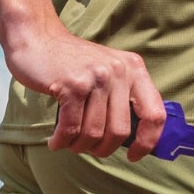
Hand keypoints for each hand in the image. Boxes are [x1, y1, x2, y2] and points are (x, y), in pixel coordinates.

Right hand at [3, 20, 166, 159]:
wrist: (38, 37)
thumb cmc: (72, 63)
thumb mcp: (107, 72)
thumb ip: (123, 98)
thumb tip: (135, 140)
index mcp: (134, 69)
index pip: (155, 114)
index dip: (147, 142)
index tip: (134, 155)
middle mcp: (119, 71)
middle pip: (120, 131)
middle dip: (103, 149)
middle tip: (88, 148)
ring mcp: (96, 77)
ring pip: (94, 133)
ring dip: (79, 146)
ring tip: (69, 143)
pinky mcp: (72, 85)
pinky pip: (71, 128)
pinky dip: (62, 141)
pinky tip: (56, 142)